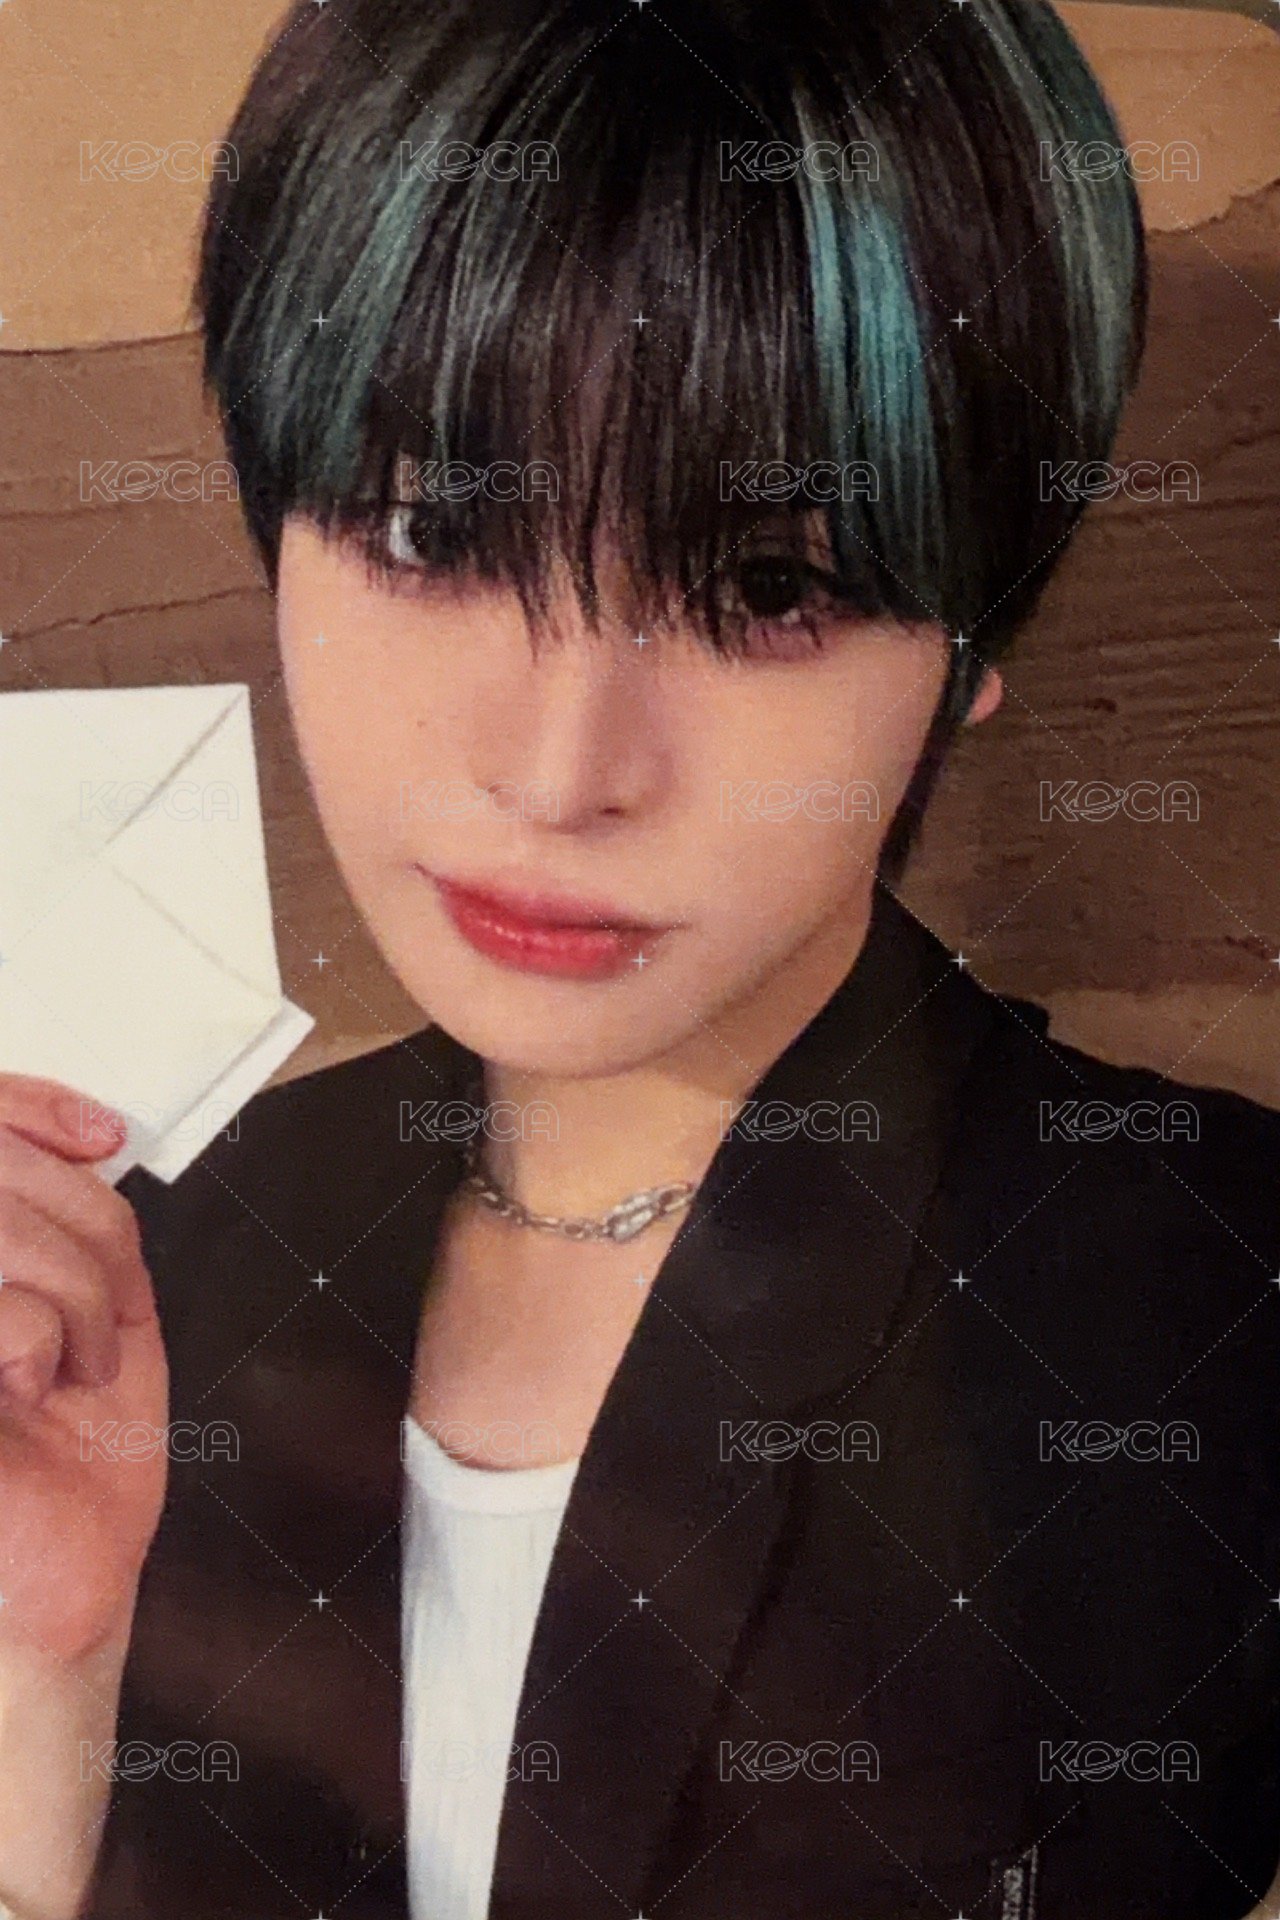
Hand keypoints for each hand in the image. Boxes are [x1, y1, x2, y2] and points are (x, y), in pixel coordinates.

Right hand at [0, 1074, 167, 1666]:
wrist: (63, 1577)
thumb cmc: (75, 1451)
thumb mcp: (101, 1303)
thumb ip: (78, 1215)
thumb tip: (85, 1137)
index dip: (32, 1106)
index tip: (100, 1136)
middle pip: (2, 1170)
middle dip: (87, 1229)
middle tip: (100, 1315)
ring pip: (7, 1233)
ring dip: (77, 1295)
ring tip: (70, 1362)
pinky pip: (4, 1317)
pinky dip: (43, 1341)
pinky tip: (30, 1392)